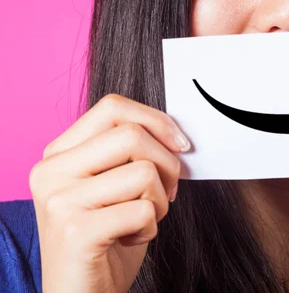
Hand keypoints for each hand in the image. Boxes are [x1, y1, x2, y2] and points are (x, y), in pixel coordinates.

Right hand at [29, 94, 189, 292]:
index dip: (156, 120)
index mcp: (59, 153)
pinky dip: (150, 228)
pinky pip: (142, 210)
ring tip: (143, 220)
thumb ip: (130, 153)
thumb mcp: (113, 185)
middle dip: (167, 164)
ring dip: (160, 201)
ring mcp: (59, 200)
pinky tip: (130, 239)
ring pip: (143, 172)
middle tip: (169, 192)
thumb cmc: (107, 237)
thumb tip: (177, 134)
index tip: (181, 145)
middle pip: (132, 135)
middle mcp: (51, 171)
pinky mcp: (75, 231)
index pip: (113, 107)